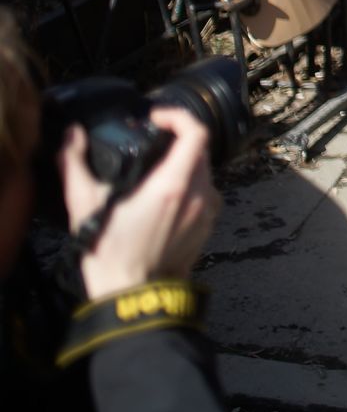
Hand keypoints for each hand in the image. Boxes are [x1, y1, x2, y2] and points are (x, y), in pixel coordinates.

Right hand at [60, 108, 219, 300]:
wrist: (132, 294)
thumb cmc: (109, 251)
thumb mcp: (85, 205)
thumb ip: (75, 165)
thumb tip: (73, 136)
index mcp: (174, 185)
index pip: (195, 133)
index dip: (178, 117)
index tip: (156, 119)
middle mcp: (200, 195)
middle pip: (200, 150)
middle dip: (178, 140)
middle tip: (152, 143)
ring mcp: (209, 212)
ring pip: (204, 172)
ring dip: (183, 164)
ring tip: (154, 171)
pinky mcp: (209, 226)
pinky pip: (206, 194)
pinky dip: (190, 186)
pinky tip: (164, 197)